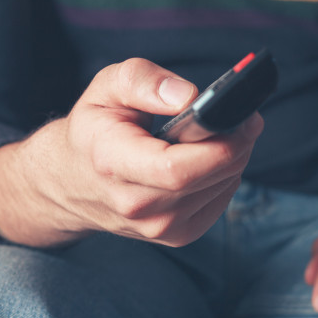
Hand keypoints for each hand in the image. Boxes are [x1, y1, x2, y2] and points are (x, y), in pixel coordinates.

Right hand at [0, 58, 263, 247]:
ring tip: (222, 134)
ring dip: (233, 159)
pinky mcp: (175, 236)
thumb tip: (188, 96)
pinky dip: (224, 178)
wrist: (72, 180)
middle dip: (236, 145)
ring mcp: (156, 227)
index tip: (240, 118)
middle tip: (245, 117)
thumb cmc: (95, 128)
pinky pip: (219, 202)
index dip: (217, 145)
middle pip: (206, 180)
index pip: (175, 169)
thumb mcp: (107, 87)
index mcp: (112, 163)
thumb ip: (144, 81)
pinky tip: (208, 160)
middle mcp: (134, 204)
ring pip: (220, 190)